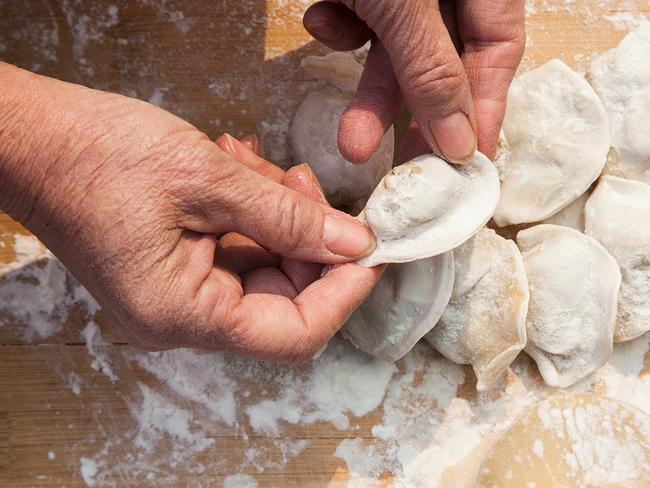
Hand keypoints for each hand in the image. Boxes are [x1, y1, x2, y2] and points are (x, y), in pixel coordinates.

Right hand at [0, 63, 381, 362]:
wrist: (30, 139)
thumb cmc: (98, 156)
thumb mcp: (207, 180)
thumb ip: (288, 216)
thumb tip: (355, 244)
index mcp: (182, 313)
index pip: (294, 333)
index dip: (343, 293)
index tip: (372, 248)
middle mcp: (181, 317)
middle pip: (284, 298)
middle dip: (309, 238)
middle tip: (307, 183)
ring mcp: (177, 294)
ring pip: (264, 267)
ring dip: (277, 215)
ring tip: (258, 164)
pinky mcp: (176, 267)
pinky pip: (236, 250)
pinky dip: (251, 213)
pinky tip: (240, 169)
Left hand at [303, 0, 525, 162]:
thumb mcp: (404, 2)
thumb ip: (431, 70)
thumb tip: (461, 142)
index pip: (498, 50)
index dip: (486, 110)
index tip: (469, 165)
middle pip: (444, 60)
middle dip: (416, 117)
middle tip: (404, 173)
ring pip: (395, 49)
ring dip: (368, 92)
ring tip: (348, 142)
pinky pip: (360, 15)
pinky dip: (339, 24)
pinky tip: (321, 16)